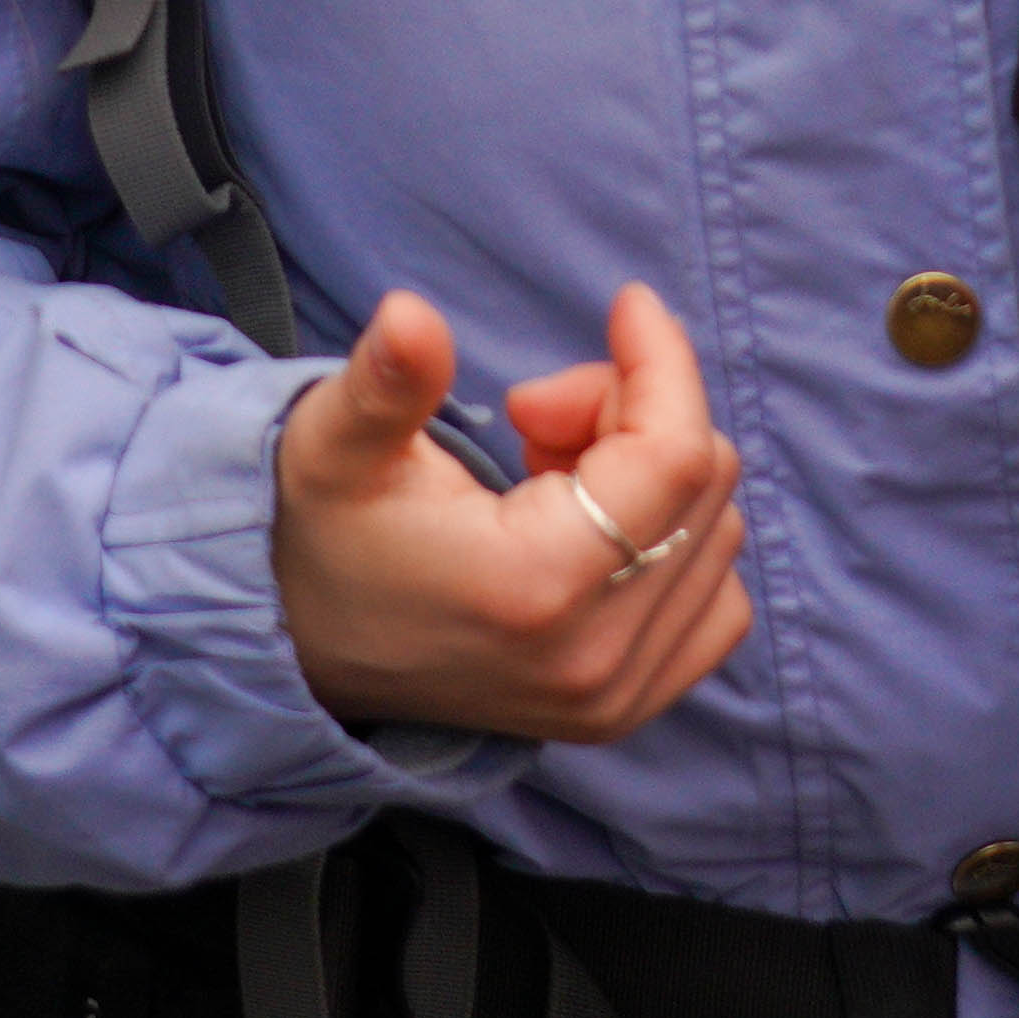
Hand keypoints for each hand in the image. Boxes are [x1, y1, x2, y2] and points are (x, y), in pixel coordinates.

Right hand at [269, 282, 750, 746]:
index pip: (674, 454)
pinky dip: (677, 541)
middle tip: (535, 417)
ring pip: (717, 532)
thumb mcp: (335, 443)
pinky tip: (597, 528)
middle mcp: (596, 656)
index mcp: (535, 586)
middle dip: (632, 414)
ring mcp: (619, 696)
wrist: (300, 648)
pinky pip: (718, 601)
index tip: (627, 307)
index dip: (662, 361)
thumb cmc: (325, 532)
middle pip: (701, 483)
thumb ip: (386, 381)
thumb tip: (411, 315)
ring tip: (547, 475)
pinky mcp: (628, 710)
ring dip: (651, 477)